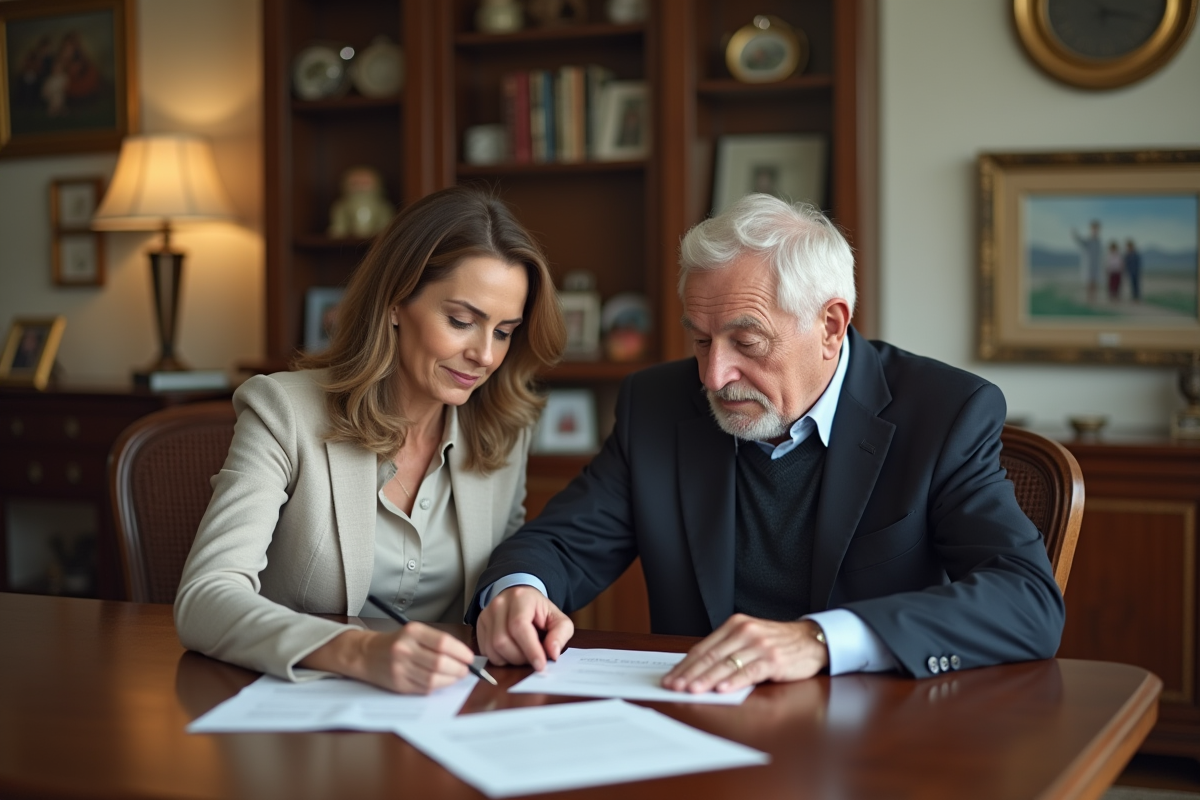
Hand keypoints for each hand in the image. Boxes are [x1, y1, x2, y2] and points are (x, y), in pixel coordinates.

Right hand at [302, 624, 475, 693]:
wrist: (366, 654)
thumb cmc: (397, 642)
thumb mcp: (414, 632)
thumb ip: (436, 642)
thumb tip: (463, 655)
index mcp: (412, 632)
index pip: (443, 642)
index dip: (460, 652)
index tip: (469, 657)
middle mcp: (405, 649)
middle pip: (440, 663)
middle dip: (459, 669)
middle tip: (466, 670)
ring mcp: (400, 668)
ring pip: (433, 679)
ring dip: (451, 680)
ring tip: (457, 676)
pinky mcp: (399, 684)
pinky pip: (424, 688)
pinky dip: (438, 686)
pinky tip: (442, 682)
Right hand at [475, 585, 573, 669]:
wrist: (521, 598)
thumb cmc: (540, 611)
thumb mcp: (558, 619)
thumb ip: (560, 634)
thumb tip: (553, 653)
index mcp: (520, 598)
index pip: (519, 626)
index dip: (530, 649)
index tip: (540, 665)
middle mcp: (499, 604)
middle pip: (502, 641)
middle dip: (520, 657)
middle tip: (533, 659)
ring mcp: (486, 615)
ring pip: (492, 649)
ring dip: (510, 660)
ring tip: (523, 655)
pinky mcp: (479, 626)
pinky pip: (486, 652)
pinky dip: (500, 659)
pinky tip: (512, 653)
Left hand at [662, 615, 828, 693]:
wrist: (811, 640)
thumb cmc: (776, 642)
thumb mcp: (749, 639)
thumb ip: (727, 649)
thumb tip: (697, 670)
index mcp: (734, 625)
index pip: (703, 647)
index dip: (685, 664)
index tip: (671, 678)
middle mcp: (745, 632)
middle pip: (711, 656)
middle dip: (690, 673)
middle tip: (674, 686)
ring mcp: (759, 645)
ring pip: (726, 664)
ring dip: (706, 679)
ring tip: (691, 690)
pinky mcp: (773, 659)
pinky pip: (749, 672)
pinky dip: (734, 681)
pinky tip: (722, 689)